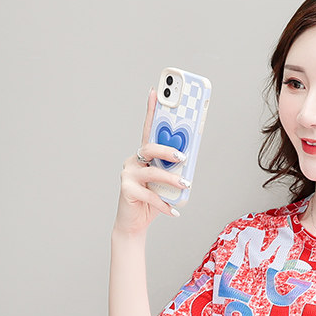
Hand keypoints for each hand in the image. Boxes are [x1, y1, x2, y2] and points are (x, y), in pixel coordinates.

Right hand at [113, 89, 188, 236]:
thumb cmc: (151, 200)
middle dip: (168, 149)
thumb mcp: (165, 183)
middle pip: (150, 148)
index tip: (155, 91)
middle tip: (183, 156)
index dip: (151, 109)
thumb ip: (172, 171)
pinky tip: (174, 210)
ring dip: (171, 179)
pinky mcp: (126, 190)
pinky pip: (150, 194)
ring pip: (152, 171)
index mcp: (143, 155)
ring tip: (185, 186)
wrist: (134, 223)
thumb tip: (188, 162)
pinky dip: (164, 204)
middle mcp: (133, 161)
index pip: (147, 129)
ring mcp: (128, 174)